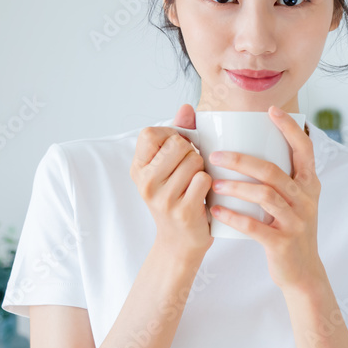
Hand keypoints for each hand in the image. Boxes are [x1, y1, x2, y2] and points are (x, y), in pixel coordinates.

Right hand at [130, 103, 213, 261]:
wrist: (180, 241)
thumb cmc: (178, 196)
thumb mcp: (169, 166)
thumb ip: (178, 134)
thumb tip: (186, 107)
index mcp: (138, 167)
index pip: (150, 133)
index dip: (170, 135)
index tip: (177, 149)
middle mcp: (145, 182)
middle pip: (178, 144)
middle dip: (191, 153)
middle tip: (189, 170)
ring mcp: (162, 197)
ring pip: (194, 160)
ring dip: (202, 169)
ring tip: (195, 183)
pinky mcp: (182, 210)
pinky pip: (204, 179)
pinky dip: (209, 184)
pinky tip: (203, 195)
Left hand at [208, 106, 321, 290]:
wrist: (302, 272)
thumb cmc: (290, 230)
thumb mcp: (295, 202)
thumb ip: (281, 179)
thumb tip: (251, 148)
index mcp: (309, 185)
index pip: (304, 149)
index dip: (289, 128)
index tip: (271, 111)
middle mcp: (306, 200)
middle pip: (273, 171)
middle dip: (242, 160)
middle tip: (215, 155)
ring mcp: (296, 222)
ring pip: (265, 196)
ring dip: (235, 187)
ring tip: (214, 182)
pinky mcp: (283, 242)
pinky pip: (255, 226)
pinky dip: (233, 217)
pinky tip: (216, 210)